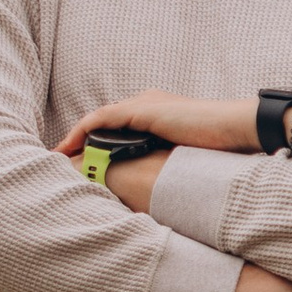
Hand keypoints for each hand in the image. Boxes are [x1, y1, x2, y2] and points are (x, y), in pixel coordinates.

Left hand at [57, 94, 257, 160]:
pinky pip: (101, 119)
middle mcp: (144, 105)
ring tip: (56, 155)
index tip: (80, 164)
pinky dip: (83, 132)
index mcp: (155, 114)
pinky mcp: (141, 110)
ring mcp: (142, 105)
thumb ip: (168, 162)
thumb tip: (160, 185)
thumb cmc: (219, 145)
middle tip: (58, 160)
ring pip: (96, 120)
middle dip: (79, 142)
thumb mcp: (185, 156)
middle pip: (102, 123)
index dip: (96, 145)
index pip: (116, 128)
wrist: (234, 126)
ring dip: (74, 138)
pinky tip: (69, 147)